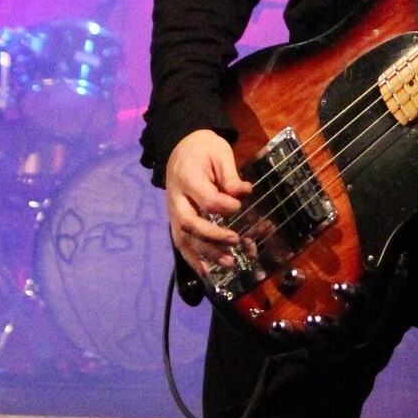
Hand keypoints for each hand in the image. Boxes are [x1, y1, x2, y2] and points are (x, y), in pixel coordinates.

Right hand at [164, 129, 252, 272]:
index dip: (225, 205)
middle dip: (212, 236)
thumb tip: (244, 192)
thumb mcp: (220, 153)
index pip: (206, 198)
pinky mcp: (175, 218)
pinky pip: (179, 241)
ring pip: (182, 237)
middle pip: (188, 223)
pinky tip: (206, 271)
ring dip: (204, 253)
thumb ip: (230, 175)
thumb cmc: (204, 149)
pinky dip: (192, 258)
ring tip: (228, 263)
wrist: (181, 145)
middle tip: (235, 241)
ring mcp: (173, 210)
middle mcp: (176, 197)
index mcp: (188, 177)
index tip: (239, 205)